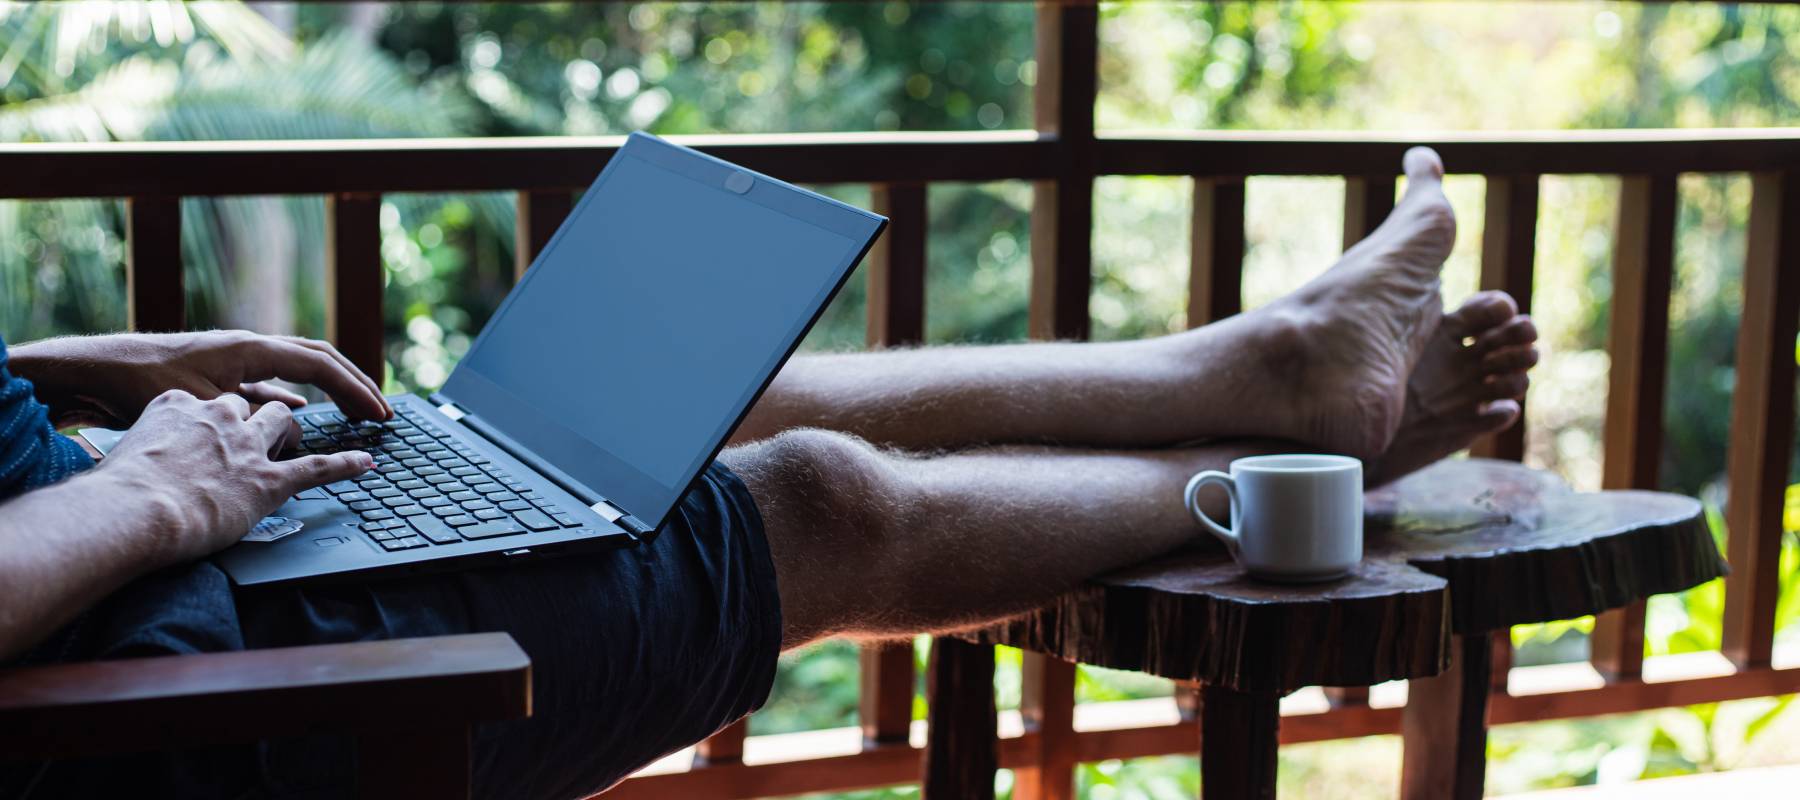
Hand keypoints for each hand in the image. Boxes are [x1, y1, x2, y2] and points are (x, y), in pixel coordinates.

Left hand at [10, 330, 389, 427]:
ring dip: (330, 387)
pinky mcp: (221, 372)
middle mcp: (248, 347)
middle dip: (355, 384)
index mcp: (251, 348)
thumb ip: (251, 412)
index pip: (321, 366)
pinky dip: (297, 395)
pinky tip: (302, 412)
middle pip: (320, 359)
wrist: (93, 371)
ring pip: (299, 367)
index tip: (378, 415)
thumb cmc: (140, 384)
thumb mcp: (202, 402)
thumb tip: (294, 422)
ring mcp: (236, 358)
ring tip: (354, 410)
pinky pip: (272, 380)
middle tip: (382, 412)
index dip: (355, 391)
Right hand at [99, 390, 373, 562]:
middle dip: (264, 418)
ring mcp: (248, 446)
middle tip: (265, 437)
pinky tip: (365, 462)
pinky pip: (320, 466)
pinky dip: (346, 463)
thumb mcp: (124, 452)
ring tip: (298, 447)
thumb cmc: (116, 492)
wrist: (131, 510)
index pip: (212, 400)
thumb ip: (144, 448)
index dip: (221, 415)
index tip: (219, 425)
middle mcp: (220, 416)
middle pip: (255, 405)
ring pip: (287, 422)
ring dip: (294, 434)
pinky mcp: (269, 479)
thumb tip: (130, 468)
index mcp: (181, 403)